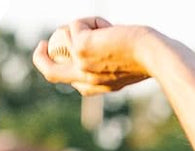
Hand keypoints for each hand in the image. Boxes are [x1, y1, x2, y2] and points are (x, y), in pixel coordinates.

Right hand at [32, 18, 154, 95]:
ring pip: (65, 36)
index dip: (62, 66)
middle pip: (49, 71)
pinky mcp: (80, 47)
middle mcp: (84, 80)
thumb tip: (101, 43)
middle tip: (42, 44)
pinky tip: (111, 27)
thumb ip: (109, 61)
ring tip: (109, 29)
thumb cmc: (149, 59)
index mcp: (95, 87)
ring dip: (85, 25)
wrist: (154, 56)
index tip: (59, 55)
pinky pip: (76, 24)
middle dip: (40, 57)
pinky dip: (93, 20)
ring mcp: (80, 64)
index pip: (70, 80)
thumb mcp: (125, 64)